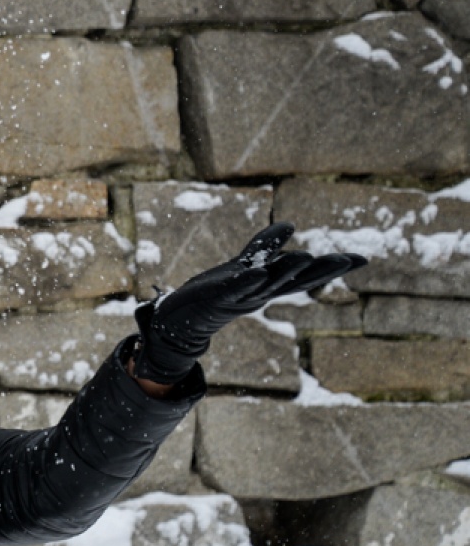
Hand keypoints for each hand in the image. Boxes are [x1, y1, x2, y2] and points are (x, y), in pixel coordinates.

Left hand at [133, 223, 365, 384]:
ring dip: (285, 271)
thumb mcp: (245, 266)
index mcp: (270, 286)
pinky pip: (234, 289)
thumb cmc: (218, 293)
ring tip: (305, 256)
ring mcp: (239, 297)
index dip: (332, 268)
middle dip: (319, 271)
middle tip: (346, 259)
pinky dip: (246, 281)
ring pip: (267, 284)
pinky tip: (258, 272)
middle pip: (294, 281)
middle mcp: (260, 293)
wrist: (182, 320)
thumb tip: (292, 225)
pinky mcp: (215, 297)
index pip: (306, 276)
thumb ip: (266, 247)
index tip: (362, 259)